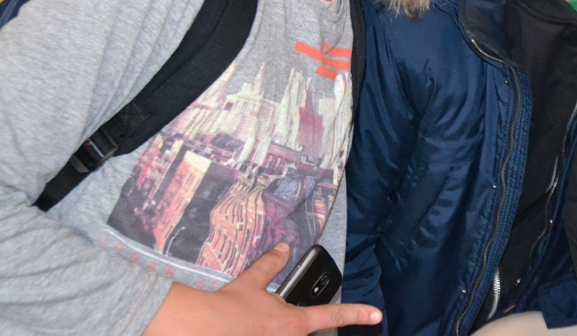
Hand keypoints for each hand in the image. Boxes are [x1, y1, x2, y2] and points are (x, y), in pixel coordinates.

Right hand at [144, 243, 381, 335]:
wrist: (199, 329)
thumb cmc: (227, 308)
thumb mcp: (251, 282)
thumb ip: (270, 266)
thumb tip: (283, 248)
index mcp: (294, 322)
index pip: (333, 316)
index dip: (357, 313)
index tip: (376, 315)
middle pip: (308, 333)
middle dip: (300, 324)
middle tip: (272, 315)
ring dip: (275, 326)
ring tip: (257, 321)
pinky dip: (262, 330)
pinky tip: (250, 328)